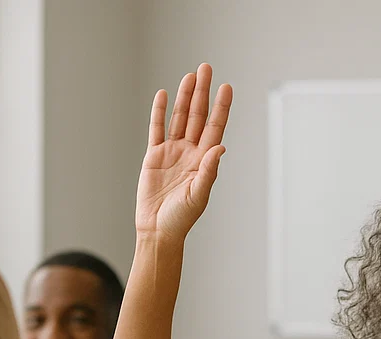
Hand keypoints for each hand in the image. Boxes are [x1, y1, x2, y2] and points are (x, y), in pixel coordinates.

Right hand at [137, 63, 231, 241]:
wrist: (158, 229)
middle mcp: (190, 153)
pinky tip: (165, 95)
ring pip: (180, 118)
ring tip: (190, 76)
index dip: (221, 108)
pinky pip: (157, 128)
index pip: (215, 128)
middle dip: (202, 92)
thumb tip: (220, 147)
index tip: (226, 87)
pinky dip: (160, 111)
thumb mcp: (198, 195)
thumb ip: (209, 171)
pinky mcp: (154, 156)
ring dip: (185, 97)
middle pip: (198, 116)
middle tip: (207, 68)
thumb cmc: (181, 218)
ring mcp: (172, 152)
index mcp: (204, 162)